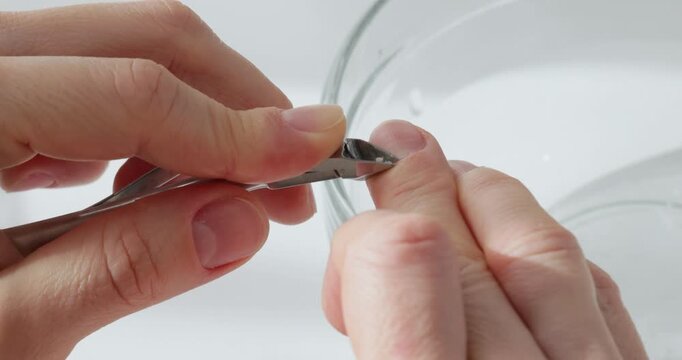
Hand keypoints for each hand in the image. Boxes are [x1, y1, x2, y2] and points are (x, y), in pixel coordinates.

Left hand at [0, 2, 344, 358]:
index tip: (312, 150)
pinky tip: (157, 177)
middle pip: (136, 36)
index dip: (238, 126)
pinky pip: (85, 78)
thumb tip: (237, 223)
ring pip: (119, 49)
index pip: (129, 90)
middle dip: (235, 102)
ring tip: (228, 188)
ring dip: (197, 111)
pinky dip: (146, 123)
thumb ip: (120, 270)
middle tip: (286, 173)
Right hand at [323, 121, 646, 358]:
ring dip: (490, 199)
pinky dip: (549, 250)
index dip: (372, 228)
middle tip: (397, 154)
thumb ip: (374, 324)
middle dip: (422, 186)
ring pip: (547, 255)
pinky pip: (599, 293)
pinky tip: (517, 240)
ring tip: (452, 179)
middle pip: (474, 248)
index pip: (402, 263)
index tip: (360, 228)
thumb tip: (361, 256)